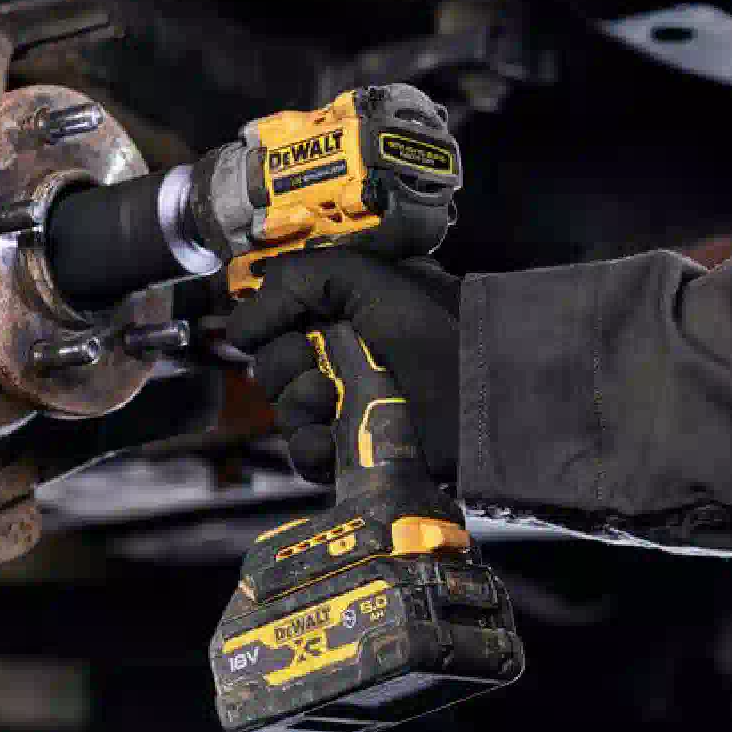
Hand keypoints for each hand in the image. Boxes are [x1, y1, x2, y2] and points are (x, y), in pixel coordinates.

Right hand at [220, 248, 461, 484]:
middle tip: (313, 364)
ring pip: (285, 409)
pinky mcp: (354, 454)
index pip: (279, 315)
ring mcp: (350, 407)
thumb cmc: (444, 334)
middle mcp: (346, 356)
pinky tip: (327, 439)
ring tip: (328, 400)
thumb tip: (242, 322)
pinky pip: (305, 454)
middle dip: (282, 364)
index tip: (277, 324)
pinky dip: (309, 447)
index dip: (268, 321)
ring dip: (295, 405)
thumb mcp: (374, 278)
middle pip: (273, 363)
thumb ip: (302, 277)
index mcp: (350, 310)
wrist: (489, 406)